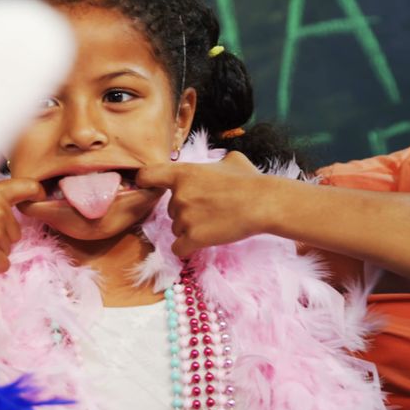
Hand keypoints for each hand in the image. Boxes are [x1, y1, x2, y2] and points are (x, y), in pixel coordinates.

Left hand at [136, 151, 269, 256]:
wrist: (264, 203)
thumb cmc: (250, 180)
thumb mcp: (232, 160)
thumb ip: (216, 163)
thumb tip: (220, 163)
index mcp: (183, 173)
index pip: (147, 175)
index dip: (146, 182)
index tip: (151, 188)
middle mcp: (179, 195)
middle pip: (170, 210)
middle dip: (186, 212)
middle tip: (210, 210)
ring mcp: (185, 218)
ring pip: (176, 229)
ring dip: (190, 230)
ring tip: (214, 224)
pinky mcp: (194, 238)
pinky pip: (178, 248)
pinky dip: (187, 248)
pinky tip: (200, 243)